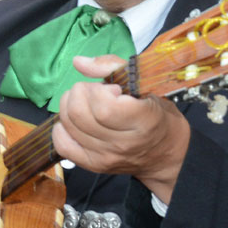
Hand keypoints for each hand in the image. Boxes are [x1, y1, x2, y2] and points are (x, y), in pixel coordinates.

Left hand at [53, 54, 190, 202]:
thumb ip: (113, 67)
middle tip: (96, 92)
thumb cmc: (158, 116)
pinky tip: (75, 121)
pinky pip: (62, 145)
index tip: (113, 90)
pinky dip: (62, 128)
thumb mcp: (147, 86)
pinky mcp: (93, 166)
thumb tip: (78, 62)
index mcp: (143, 122)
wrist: (165, 155)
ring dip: (70, 105)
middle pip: (79, 113)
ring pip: (68, 125)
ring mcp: (106, 157)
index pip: (104, 107)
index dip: (101, 91)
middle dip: (80, 92)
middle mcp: (123, 144)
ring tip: (87, 104)